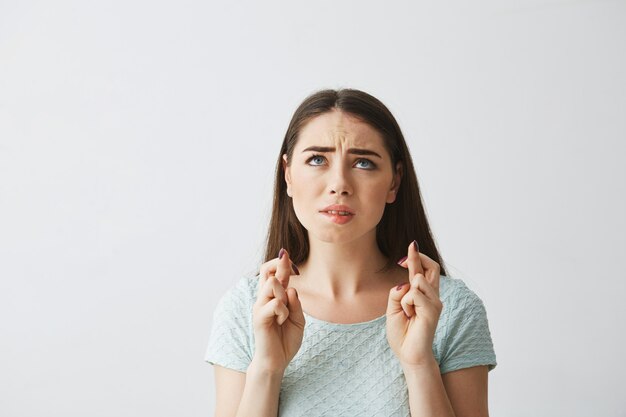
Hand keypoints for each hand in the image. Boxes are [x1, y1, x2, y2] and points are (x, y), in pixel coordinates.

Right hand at [252, 248, 304, 372]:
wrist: (277, 361)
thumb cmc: (286, 340)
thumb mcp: (298, 319)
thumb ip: (296, 303)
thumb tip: (291, 288)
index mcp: (273, 297)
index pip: (271, 271)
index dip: (281, 263)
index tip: (294, 265)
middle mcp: (263, 299)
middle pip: (267, 271)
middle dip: (283, 267)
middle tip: (295, 274)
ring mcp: (259, 307)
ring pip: (272, 283)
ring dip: (285, 294)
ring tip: (285, 311)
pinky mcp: (259, 317)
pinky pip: (276, 304)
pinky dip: (284, 312)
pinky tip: (282, 322)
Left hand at [386, 241, 442, 367]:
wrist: (408, 354)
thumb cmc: (402, 333)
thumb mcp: (393, 308)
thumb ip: (398, 292)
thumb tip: (406, 281)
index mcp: (424, 295)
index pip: (425, 270)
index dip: (417, 256)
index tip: (410, 245)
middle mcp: (433, 297)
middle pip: (431, 267)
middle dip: (417, 258)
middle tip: (404, 256)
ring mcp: (435, 303)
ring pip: (418, 279)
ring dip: (405, 294)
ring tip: (407, 312)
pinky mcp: (433, 310)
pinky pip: (414, 294)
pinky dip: (406, 303)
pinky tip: (410, 316)